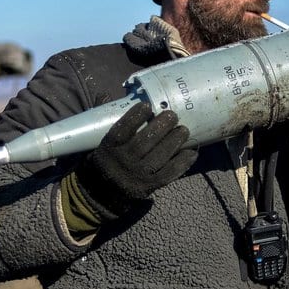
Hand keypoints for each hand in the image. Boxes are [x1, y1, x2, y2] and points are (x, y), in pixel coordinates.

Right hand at [68, 102, 197, 222]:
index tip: (148, 105)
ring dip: (174, 142)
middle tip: (172, 115)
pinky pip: (168, 174)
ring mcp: (136, 176)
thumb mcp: (97, 141)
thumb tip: (104, 93)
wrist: (101, 195)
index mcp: (108, 148)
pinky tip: (191, 153)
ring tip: (183, 130)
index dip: (135, 116)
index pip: (122, 130)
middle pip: (144, 142)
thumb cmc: (103, 161)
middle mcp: (122, 162)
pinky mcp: (148, 187)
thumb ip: (102, 118)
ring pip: (158, 157)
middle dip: (161, 126)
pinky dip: (181, 164)